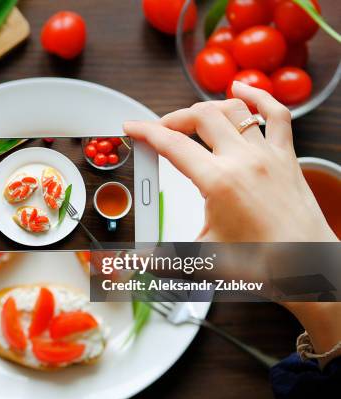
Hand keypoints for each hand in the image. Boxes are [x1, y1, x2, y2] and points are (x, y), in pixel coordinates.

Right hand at [124, 82, 339, 366]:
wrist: (308, 265)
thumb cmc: (263, 263)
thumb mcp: (205, 254)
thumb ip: (166, 254)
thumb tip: (139, 262)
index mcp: (219, 182)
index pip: (173, 145)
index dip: (146, 132)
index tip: (132, 127)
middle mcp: (243, 160)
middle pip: (201, 117)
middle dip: (173, 119)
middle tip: (161, 131)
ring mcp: (268, 154)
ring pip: (233, 109)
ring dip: (208, 108)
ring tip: (193, 117)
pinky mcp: (286, 156)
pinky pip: (275, 114)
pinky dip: (258, 97)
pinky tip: (243, 90)